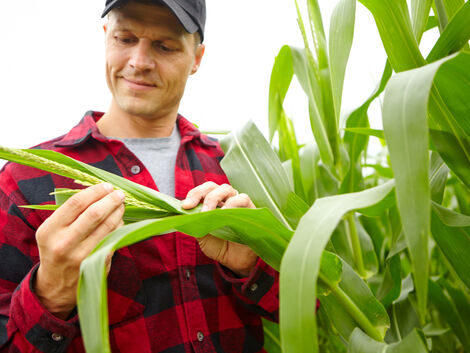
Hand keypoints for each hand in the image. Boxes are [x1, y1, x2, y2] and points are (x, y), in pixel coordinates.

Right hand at [34, 183, 124, 319]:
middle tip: (119, 193)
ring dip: (118, 211)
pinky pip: (113, 238)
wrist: (57, 285)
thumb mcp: (52, 231)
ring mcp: (81, 255)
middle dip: (111, 199)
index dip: (95, 191)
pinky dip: (119, 226)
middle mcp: (64, 243)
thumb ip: (70, 213)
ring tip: (121, 204)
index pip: (76, 203)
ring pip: (108, 226)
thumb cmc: (57, 249)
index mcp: (49, 231)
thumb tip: (99, 191)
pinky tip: (119, 220)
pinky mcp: (96, 263)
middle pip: (95, 213)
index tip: (106, 186)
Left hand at [182, 182, 257, 276]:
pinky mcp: (250, 209)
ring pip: (227, 189)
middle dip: (200, 194)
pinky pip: (242, 199)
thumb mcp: (202, 236)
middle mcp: (225, 200)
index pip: (202, 191)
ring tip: (208, 213)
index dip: (193, 194)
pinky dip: (232, 203)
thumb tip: (183, 212)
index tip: (185, 206)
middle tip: (192, 207)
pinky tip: (225, 214)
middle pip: (212, 186)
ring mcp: (238, 203)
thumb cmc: (220, 246)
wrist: (235, 261)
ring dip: (214, 198)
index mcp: (212, 204)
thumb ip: (194, 223)